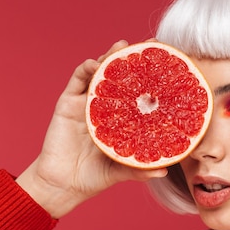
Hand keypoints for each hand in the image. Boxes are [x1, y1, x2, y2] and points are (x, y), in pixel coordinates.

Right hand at [16, 40, 166, 217]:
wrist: (63, 185)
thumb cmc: (93, 177)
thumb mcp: (121, 171)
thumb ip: (140, 169)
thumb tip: (164, 171)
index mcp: (120, 120)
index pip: (137, 94)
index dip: (149, 79)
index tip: (166, 64)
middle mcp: (105, 107)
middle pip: (119, 77)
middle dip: (131, 59)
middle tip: (148, 44)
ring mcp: (86, 103)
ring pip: (99, 73)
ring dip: (109, 57)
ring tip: (121, 46)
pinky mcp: (68, 103)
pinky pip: (77, 81)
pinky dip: (86, 69)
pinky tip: (96, 64)